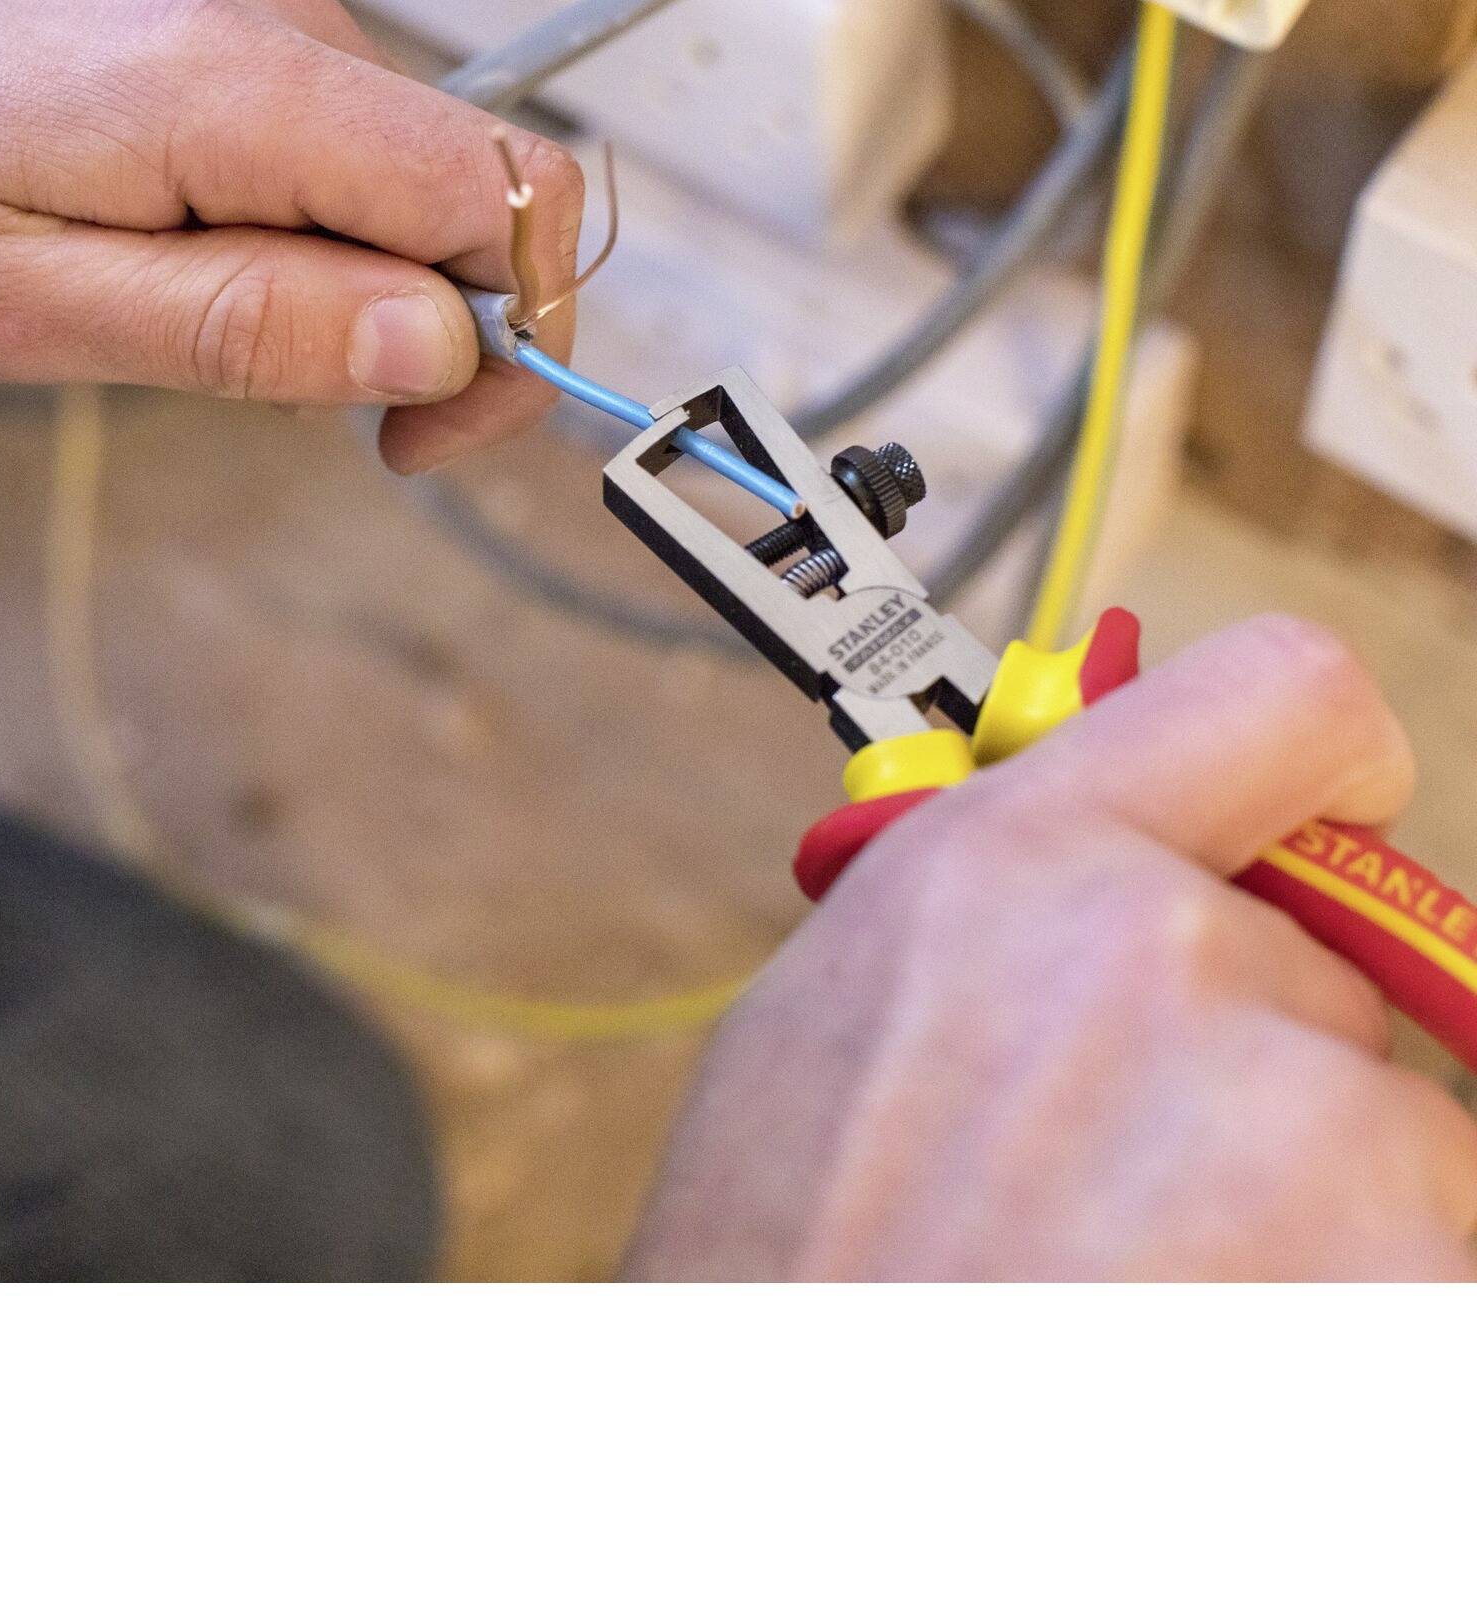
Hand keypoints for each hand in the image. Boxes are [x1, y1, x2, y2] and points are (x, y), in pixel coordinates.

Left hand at [0, 0, 583, 473]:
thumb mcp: (21, 312)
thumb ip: (242, 327)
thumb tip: (437, 342)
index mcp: (229, 88)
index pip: (500, 193)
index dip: (517, 335)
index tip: (425, 430)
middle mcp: (263, 0)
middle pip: (458, 179)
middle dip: (420, 315)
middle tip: (295, 396)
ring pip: (384, 153)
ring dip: (331, 256)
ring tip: (173, 290)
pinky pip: (314, 109)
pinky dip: (282, 193)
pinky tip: (160, 219)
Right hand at [629, 616, 1476, 1279]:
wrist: (770, 1487)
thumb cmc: (778, 1291)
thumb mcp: (828, 1029)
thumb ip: (1004, 919)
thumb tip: (1139, 881)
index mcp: (1012, 866)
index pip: (1284, 695)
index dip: (1328, 771)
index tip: (1326, 834)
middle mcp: (1169, 957)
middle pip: (1321, 986)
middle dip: (1249, 1087)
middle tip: (1114, 1208)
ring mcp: (1305, 1133)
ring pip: (1388, 1154)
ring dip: (1302, 1232)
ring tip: (1128, 1309)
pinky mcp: (1406, 1294)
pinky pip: (1424, 1277)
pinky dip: (1339, 1318)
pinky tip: (1195, 1354)